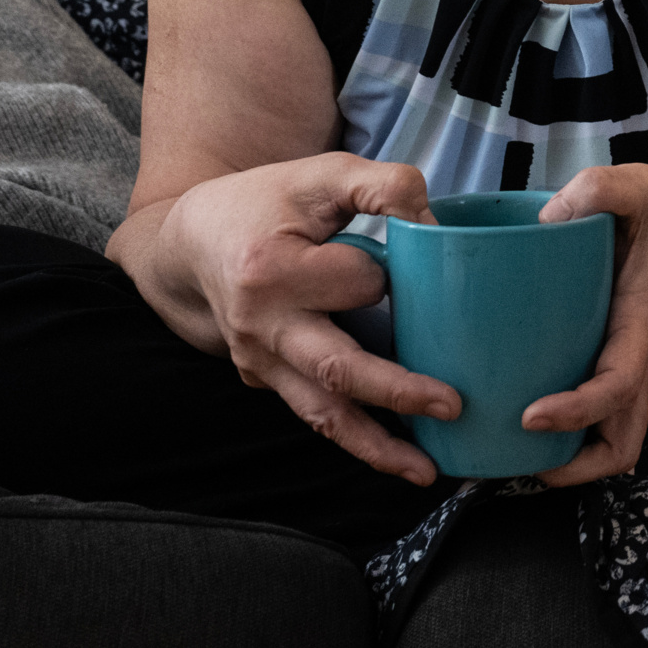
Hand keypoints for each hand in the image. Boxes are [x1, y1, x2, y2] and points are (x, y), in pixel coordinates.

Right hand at [151, 153, 459, 486]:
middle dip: (398, 392)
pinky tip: (400, 457)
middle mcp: (260, 326)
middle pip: (335, 369)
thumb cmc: (267, 203)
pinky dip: (356, 438)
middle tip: (455, 406)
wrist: (193, 240)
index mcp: (271, 270)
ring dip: (375, 448)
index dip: (389, 270)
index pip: (358, 281)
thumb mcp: (321, 174)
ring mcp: (259, 361)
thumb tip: (435, 224)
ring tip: (428, 472)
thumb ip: (383, 184)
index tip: (407, 254)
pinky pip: (313, 414)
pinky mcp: (264, 380)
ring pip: (321, 413)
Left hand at [520, 163, 647, 486]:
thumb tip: (548, 219)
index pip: (617, 386)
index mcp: (642, 325)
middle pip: (621, 445)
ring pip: (615, 446)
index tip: (531, 416)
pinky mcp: (622, 372)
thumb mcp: (640, 187)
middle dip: (572, 468)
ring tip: (515, 457)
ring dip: (572, 464)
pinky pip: (604, 424)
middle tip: (516, 458)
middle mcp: (640, 362)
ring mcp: (634, 374)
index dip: (576, 411)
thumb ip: (598, 191)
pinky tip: (529, 426)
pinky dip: (573, 440)